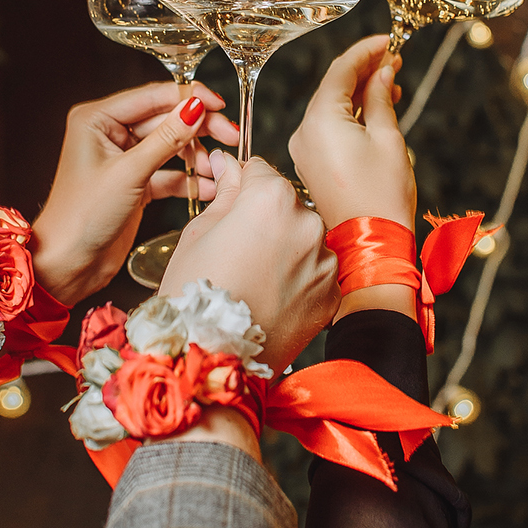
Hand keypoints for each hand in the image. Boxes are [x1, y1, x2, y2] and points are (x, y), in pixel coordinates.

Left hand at [31, 84, 237, 306]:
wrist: (68, 263)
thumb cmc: (82, 216)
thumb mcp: (129, 173)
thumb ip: (167, 138)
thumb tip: (196, 107)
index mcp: (97, 119)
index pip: (152, 97)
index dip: (190, 98)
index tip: (220, 104)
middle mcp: (110, 133)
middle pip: (166, 120)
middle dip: (200, 129)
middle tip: (231, 136)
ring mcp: (123, 159)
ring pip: (171, 146)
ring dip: (197, 156)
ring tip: (220, 169)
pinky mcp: (135, 183)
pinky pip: (168, 173)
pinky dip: (188, 179)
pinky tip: (208, 188)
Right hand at [159, 154, 338, 378]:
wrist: (212, 361)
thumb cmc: (195, 297)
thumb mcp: (197, 233)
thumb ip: (226, 193)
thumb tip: (230, 166)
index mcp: (272, 199)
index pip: (260, 171)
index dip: (242, 185)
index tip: (233, 203)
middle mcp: (307, 223)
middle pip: (286, 205)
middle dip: (266, 219)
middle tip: (238, 251)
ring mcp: (324, 260)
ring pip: (304, 238)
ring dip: (286, 248)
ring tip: (255, 279)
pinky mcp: (332, 293)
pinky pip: (316, 271)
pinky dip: (299, 279)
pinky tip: (272, 297)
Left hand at [289, 35, 414, 230]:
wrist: (371, 245)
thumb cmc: (382, 194)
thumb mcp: (388, 137)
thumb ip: (381, 98)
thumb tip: (382, 72)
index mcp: (320, 120)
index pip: (341, 71)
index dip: (366, 52)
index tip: (388, 41)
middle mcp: (304, 132)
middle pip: (333, 88)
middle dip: (364, 71)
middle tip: (394, 61)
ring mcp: (304, 150)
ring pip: (331, 108)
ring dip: (359, 94)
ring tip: (392, 85)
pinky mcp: (311, 165)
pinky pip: (327, 129)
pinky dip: (350, 116)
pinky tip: (375, 110)